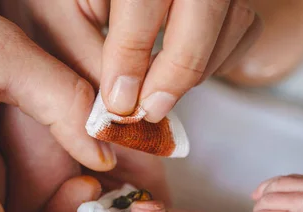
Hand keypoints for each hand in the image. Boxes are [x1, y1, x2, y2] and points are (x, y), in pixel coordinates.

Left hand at [9, 0, 262, 120]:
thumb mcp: (58, 14)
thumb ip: (83, 56)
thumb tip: (116, 108)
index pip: (143, 1)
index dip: (132, 56)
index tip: (120, 102)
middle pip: (206, 6)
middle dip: (179, 67)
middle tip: (150, 110)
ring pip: (236, 21)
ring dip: (198, 69)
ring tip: (157, 91)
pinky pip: (244, 28)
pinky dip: (216, 59)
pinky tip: (178, 70)